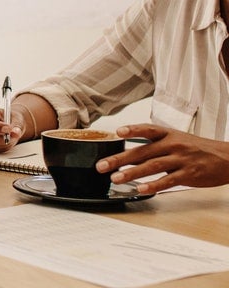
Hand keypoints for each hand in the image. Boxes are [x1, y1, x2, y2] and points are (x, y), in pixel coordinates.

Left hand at [97, 124, 228, 194]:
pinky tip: (141, 189)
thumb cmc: (197, 148)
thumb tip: (128, 154)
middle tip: (102, 166)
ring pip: (152, 166)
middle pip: (143, 151)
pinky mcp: (189, 174)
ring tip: (115, 179)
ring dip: (132, 173)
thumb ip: (154, 145)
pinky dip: (154, 185)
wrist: (227, 158)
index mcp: (168, 134)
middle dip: (120, 159)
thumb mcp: (177, 139)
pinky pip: (168, 181)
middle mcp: (173, 145)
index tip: (117, 132)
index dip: (133, 129)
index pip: (148, 129)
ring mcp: (181, 159)